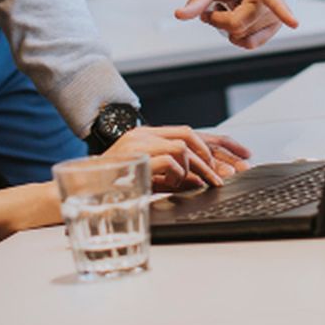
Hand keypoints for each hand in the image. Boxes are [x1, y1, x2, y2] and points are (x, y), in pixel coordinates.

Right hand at [104, 124, 250, 190]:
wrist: (81, 191)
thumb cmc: (111, 189)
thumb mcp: (147, 178)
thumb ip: (171, 175)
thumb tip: (199, 180)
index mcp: (148, 137)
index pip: (190, 132)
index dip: (219, 142)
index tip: (243, 153)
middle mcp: (145, 134)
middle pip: (190, 134)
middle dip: (215, 154)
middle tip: (231, 173)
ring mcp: (139, 143)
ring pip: (183, 146)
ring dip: (198, 168)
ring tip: (206, 183)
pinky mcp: (136, 156)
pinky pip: (171, 160)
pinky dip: (180, 174)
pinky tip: (178, 185)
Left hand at [175, 0, 299, 50]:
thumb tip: (180, 15)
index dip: (283, 11)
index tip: (294, 23)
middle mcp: (272, 3)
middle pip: (237, 24)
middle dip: (218, 19)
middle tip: (213, 5)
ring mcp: (274, 19)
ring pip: (241, 37)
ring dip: (226, 28)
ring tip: (227, 7)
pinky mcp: (271, 31)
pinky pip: (248, 44)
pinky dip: (236, 36)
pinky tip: (233, 19)